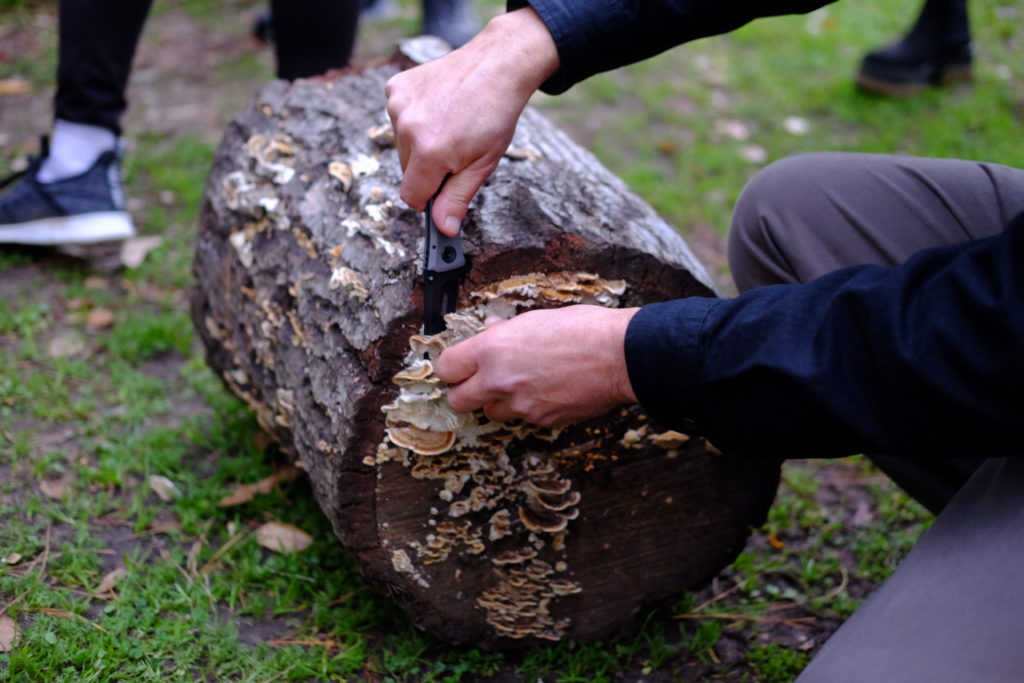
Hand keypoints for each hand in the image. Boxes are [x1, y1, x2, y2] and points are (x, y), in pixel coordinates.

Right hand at [385, 8, 558, 235]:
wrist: (497, 65)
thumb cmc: (495, 115)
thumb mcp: (483, 165)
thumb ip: (458, 198)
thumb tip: (444, 229)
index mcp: (430, 153)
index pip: (411, 196)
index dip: (429, 198)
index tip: (443, 190)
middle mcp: (407, 129)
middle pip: (407, 171)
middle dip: (428, 168)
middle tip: (456, 149)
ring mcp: (398, 105)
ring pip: (402, 144)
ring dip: (420, 142)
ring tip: (449, 124)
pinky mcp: (395, 88)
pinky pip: (398, 118)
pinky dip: (414, 118)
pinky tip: (438, 107)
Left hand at [435, 306, 639, 427]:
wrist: (621, 356)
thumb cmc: (583, 330)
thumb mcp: (535, 319)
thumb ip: (505, 332)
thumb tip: (490, 331)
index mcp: (493, 349)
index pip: (447, 368)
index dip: (452, 368)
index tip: (459, 366)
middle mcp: (499, 381)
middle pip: (458, 401)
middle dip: (466, 392)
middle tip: (479, 382)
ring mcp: (521, 405)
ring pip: (491, 413)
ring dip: (499, 402)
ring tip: (522, 384)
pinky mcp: (542, 421)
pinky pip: (524, 419)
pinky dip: (529, 409)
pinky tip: (548, 391)